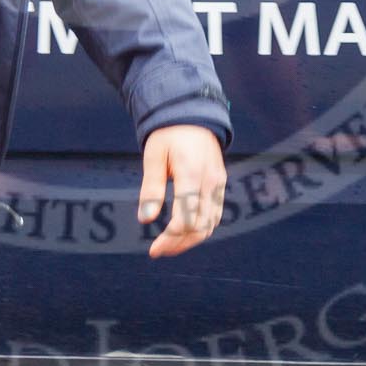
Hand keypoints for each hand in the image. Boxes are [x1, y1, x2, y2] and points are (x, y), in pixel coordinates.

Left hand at [137, 124, 226, 258]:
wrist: (193, 114)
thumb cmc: (169, 134)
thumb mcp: (154, 155)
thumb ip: (151, 188)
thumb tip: (145, 219)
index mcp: (191, 172)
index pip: (185, 218)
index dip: (170, 238)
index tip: (153, 249)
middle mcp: (210, 181)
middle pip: (199, 227)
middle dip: (179, 244)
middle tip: (158, 250)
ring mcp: (218, 183)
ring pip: (210, 224)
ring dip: (190, 240)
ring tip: (169, 246)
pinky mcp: (220, 184)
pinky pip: (215, 215)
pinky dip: (201, 229)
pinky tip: (184, 233)